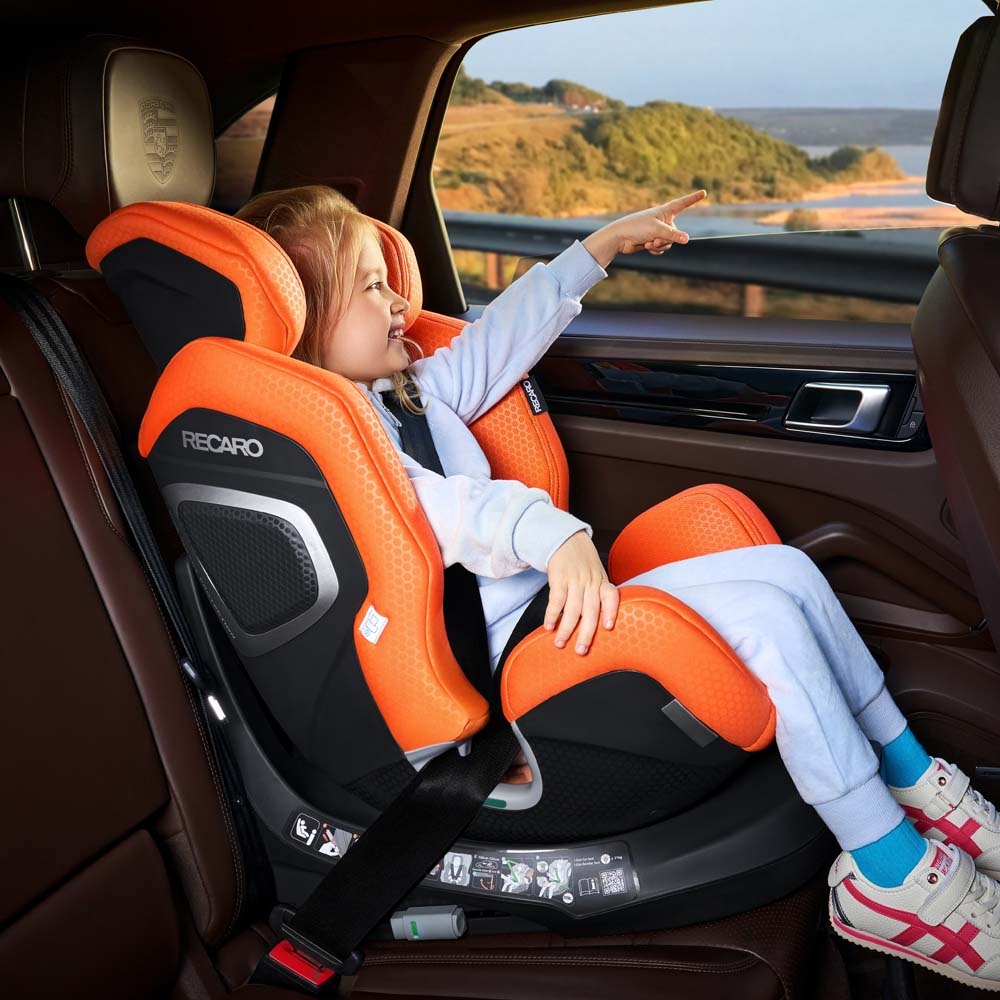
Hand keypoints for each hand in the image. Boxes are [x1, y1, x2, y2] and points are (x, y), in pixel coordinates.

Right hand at [544, 530, 619, 654]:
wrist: (565, 539)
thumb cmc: (583, 562)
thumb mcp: (597, 574)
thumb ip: (599, 594)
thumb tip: (600, 622)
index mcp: (602, 582)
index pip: (611, 596)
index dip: (611, 611)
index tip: (608, 627)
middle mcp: (590, 582)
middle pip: (591, 610)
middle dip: (586, 633)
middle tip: (581, 650)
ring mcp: (575, 579)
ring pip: (573, 609)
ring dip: (566, 628)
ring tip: (560, 643)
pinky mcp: (559, 577)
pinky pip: (556, 599)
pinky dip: (552, 614)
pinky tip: (549, 626)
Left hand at [582, 189, 707, 266]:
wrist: (620, 238)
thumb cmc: (637, 227)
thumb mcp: (657, 230)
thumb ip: (673, 235)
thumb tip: (687, 240)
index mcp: (665, 211)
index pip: (683, 203)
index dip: (693, 198)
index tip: (704, 192)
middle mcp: (664, 220)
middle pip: (675, 233)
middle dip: (665, 239)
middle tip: (653, 239)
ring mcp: (659, 231)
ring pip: (669, 243)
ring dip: (659, 245)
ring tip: (648, 242)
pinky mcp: (653, 240)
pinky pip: (662, 248)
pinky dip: (655, 250)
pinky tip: (646, 246)